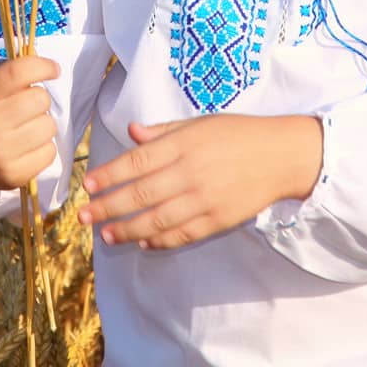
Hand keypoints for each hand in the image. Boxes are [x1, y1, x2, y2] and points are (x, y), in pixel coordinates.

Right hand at [0, 55, 60, 203]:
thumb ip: (10, 70)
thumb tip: (48, 67)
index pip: (18, 72)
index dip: (42, 66)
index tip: (53, 69)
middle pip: (40, 99)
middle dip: (38, 98)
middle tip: (25, 106)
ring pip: (49, 126)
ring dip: (42, 124)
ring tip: (24, 127)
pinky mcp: (13, 175)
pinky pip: (50, 152)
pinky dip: (43, 148)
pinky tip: (25, 147)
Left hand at [78, 114, 322, 249]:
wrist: (282, 155)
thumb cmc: (239, 134)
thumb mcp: (201, 123)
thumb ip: (164, 131)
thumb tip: (132, 132)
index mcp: (183, 144)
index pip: (136, 162)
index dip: (109, 176)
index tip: (88, 186)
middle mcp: (190, 173)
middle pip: (140, 195)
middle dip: (107, 207)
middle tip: (84, 216)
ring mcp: (204, 200)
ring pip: (157, 221)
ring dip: (128, 230)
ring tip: (107, 235)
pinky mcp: (218, 220)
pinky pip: (183, 234)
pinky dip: (161, 241)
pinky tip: (144, 244)